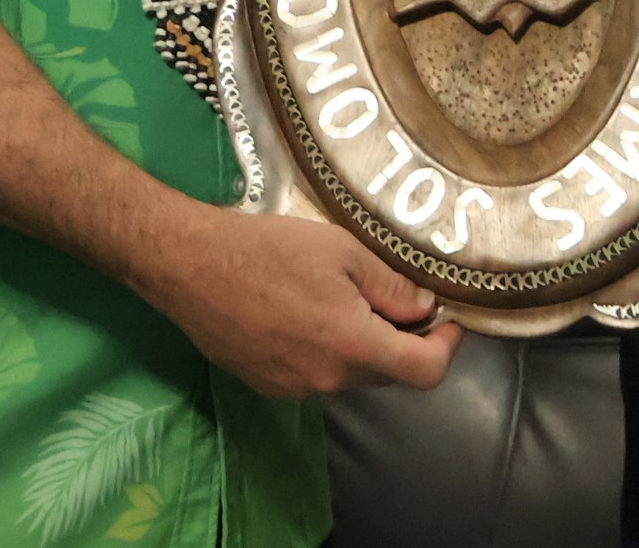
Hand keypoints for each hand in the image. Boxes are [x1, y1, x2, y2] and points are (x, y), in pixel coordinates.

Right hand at [140, 205, 463, 398]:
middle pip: (387, 373)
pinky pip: (315, 374)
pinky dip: (326, 351)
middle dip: (402, 341)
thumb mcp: (342, 251)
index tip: (448, 321)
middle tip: (399, 297)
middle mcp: (328, 381)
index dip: (447, 348)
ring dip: (361, 345)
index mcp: (354, 347)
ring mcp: (294, 389)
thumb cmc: (269, 249)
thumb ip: (391, 286)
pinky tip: (305, 311)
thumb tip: (424, 309)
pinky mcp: (267, 385)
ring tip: (344, 296)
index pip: (425, 372)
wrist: (190, 266)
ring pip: (349, 374)